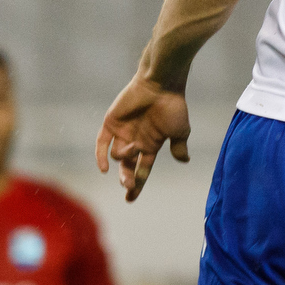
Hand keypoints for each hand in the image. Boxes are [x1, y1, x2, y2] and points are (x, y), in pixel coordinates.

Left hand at [95, 73, 190, 201]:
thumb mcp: (180, 130)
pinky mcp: (111, 123)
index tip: (130, 199)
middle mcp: (135, 141)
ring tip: (134, 147)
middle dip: (127, 179)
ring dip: (125, 157)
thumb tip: (184, 161)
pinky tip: (104, 168)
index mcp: (151, 145)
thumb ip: (179, 147)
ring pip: (116, 156)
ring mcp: (122, 132)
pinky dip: (100, 156)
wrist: (161, 85)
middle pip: (126, 167)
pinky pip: (101, 143)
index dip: (137, 185)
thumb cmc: (173, 106)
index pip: (142, 169)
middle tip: (128, 185)